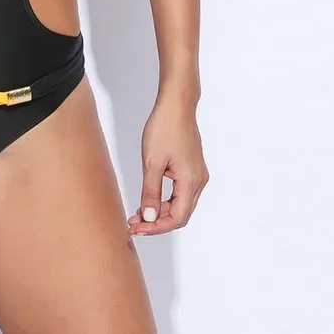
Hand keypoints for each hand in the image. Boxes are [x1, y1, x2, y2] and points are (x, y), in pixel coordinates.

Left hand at [128, 95, 208, 236]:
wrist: (176, 105)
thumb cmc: (164, 128)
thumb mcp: (152, 162)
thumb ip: (150, 192)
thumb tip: (148, 217)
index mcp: (191, 182)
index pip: (176, 218)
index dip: (156, 227)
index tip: (137, 228)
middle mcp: (198, 181)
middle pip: (180, 214)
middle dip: (157, 222)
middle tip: (134, 224)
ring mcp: (197, 174)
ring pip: (180, 204)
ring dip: (160, 211)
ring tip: (138, 214)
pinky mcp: (192, 167)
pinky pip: (180, 192)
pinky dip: (165, 200)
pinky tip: (149, 198)